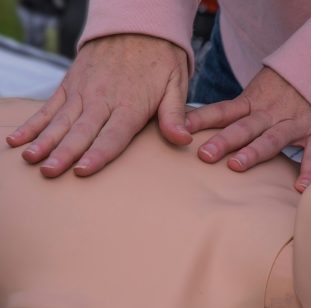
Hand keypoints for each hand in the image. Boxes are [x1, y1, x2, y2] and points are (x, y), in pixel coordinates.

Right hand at [6, 34, 190, 176]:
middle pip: (82, 131)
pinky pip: (50, 106)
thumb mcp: (176, 85)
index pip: (112, 135)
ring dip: (44, 140)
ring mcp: (83, 91)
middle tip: (49, 172)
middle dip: (64, 153)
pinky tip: (18, 137)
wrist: (139, 24)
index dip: (97, 154)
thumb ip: (174, 115)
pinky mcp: (71, 84)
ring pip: (61, 120)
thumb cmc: (161, 60)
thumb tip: (184, 140)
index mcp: (129, 104)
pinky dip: (34, 122)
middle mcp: (102, 99)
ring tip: (29, 158)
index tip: (82, 170)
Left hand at [185, 68, 310, 191]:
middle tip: (205, 154)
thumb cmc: (283, 89)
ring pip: (272, 138)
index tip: (181, 130)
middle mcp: (270, 113)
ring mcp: (295, 122)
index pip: (222, 111)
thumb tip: (196, 127)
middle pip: (244, 127)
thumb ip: (235, 112)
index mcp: (252, 103)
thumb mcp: (257, 93)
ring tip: (236, 166)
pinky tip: (301, 188)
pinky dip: (309, 169)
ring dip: (254, 151)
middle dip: (224, 140)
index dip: (201, 120)